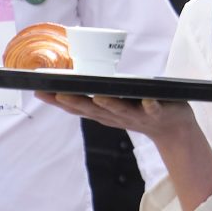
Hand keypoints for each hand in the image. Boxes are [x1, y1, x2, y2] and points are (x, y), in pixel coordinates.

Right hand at [33, 91, 197, 141]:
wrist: (172, 129)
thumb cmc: (139, 111)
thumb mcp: (112, 106)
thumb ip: (94, 98)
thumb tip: (72, 81)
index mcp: (104, 113)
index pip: (77, 107)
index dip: (57, 101)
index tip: (39, 91)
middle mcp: (116, 116)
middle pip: (93, 110)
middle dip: (76, 102)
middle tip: (58, 94)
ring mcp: (136, 115)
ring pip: (120, 109)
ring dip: (109, 104)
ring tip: (98, 97)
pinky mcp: (157, 112)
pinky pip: (153, 109)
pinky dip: (150, 106)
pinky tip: (147, 100)